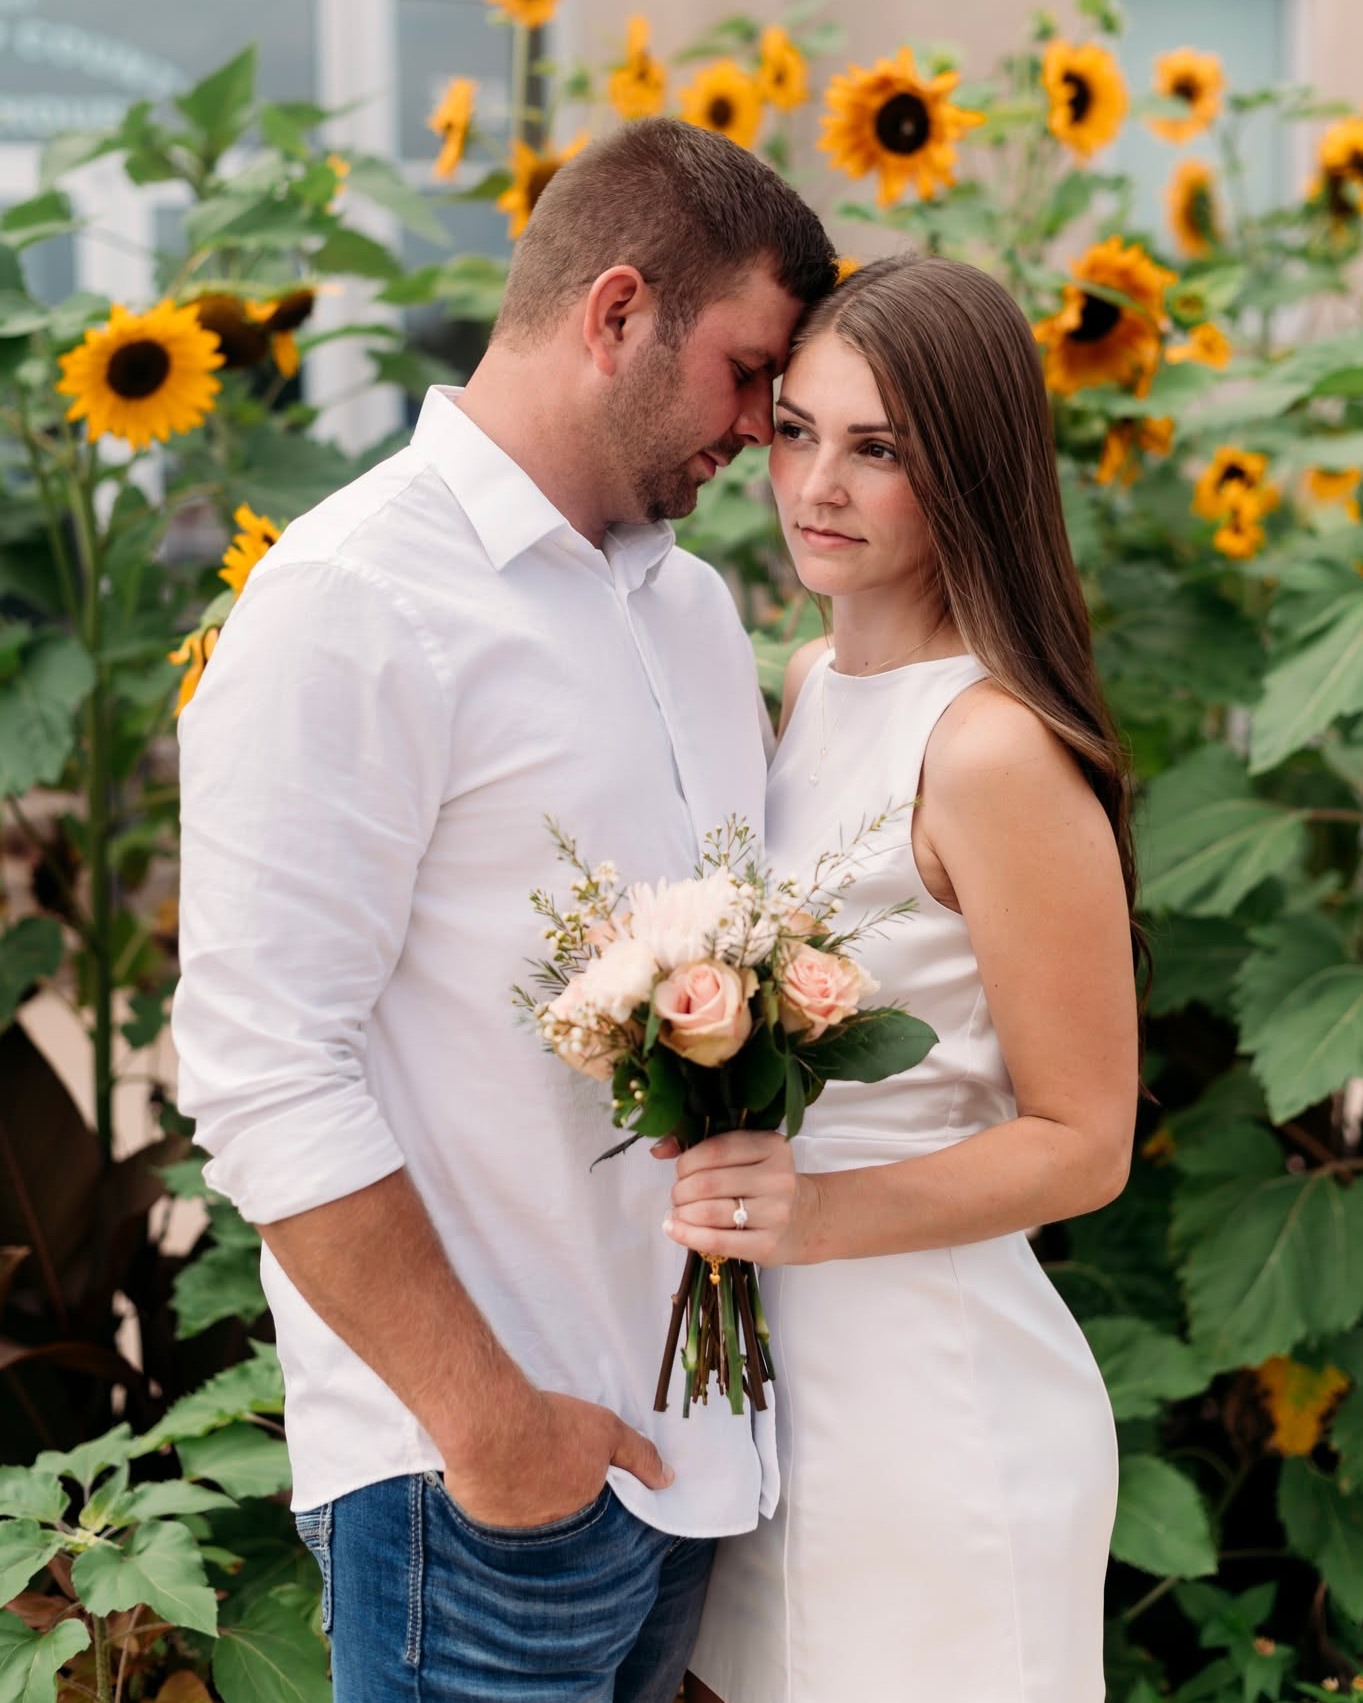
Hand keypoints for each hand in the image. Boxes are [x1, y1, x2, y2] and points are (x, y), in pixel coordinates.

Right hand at [440, 1388, 671, 1528]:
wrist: (491, 1425)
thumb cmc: (552, 1427)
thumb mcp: (607, 1431)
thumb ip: (640, 1456)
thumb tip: (668, 1479)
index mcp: (580, 1511)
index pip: (590, 1514)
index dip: (583, 1493)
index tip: (575, 1476)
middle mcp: (547, 1530)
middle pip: (556, 1516)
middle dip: (554, 1497)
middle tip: (546, 1467)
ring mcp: (512, 1529)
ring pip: (523, 1517)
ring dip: (524, 1499)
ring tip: (520, 1466)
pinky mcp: (481, 1520)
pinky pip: (492, 1512)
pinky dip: (495, 1496)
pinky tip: (493, 1472)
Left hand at [659, 1129, 821, 1266]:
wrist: (806, 1220)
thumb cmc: (765, 1183)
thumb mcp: (746, 1155)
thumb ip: (702, 1145)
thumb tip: (657, 1149)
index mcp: (772, 1146)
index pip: (716, 1150)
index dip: (687, 1161)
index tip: (680, 1171)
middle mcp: (777, 1177)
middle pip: (709, 1183)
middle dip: (681, 1190)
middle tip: (678, 1196)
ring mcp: (775, 1213)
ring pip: (710, 1212)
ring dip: (682, 1213)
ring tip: (678, 1213)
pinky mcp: (768, 1245)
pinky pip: (717, 1241)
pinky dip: (688, 1236)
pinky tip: (674, 1230)